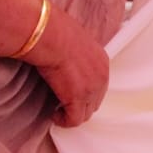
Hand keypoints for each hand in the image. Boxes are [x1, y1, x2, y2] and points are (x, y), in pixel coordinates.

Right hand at [24, 1, 108, 127]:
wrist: (50, 35)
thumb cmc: (56, 31)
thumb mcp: (75, 40)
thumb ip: (77, 53)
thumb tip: (66, 55)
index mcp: (102, 61)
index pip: (99, 85)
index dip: (86, 92)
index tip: (71, 92)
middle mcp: (101, 76)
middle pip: (95, 101)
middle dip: (81, 105)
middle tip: (65, 103)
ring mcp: (92, 89)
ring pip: (85, 113)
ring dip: (72, 114)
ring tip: (59, 110)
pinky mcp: (78, 100)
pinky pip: (74, 120)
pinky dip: (64, 121)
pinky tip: (54, 115)